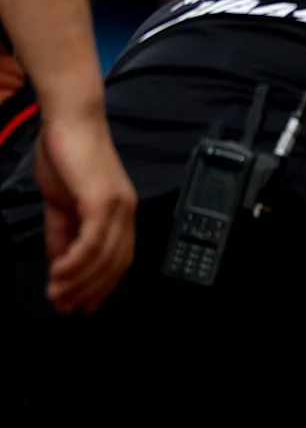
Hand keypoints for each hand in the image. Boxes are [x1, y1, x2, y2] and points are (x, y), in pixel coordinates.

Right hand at [32, 102, 132, 313]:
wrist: (69, 120)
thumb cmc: (64, 155)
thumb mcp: (59, 202)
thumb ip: (60, 232)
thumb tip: (58, 261)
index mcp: (119, 213)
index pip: (118, 258)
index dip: (101, 284)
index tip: (83, 304)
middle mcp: (125, 212)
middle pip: (114, 263)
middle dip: (90, 290)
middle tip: (66, 307)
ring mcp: (118, 206)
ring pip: (104, 256)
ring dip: (79, 281)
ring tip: (57, 295)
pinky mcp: (104, 200)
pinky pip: (94, 240)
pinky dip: (77, 261)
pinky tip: (58, 273)